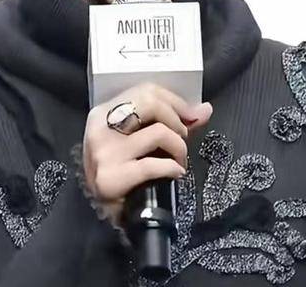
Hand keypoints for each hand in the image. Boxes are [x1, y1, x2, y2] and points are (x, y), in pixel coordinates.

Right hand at [82, 82, 212, 228]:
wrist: (110, 214)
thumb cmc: (127, 171)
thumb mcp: (143, 141)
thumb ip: (173, 123)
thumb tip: (205, 109)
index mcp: (104, 112)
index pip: (145, 90)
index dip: (175, 101)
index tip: (190, 117)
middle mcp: (100, 126)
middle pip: (151, 103)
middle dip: (177, 120)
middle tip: (182, 138)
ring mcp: (104, 152)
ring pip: (158, 132)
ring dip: (178, 147)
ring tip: (178, 160)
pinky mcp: (110, 177)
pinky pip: (153, 165)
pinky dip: (172, 168)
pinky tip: (175, 173)